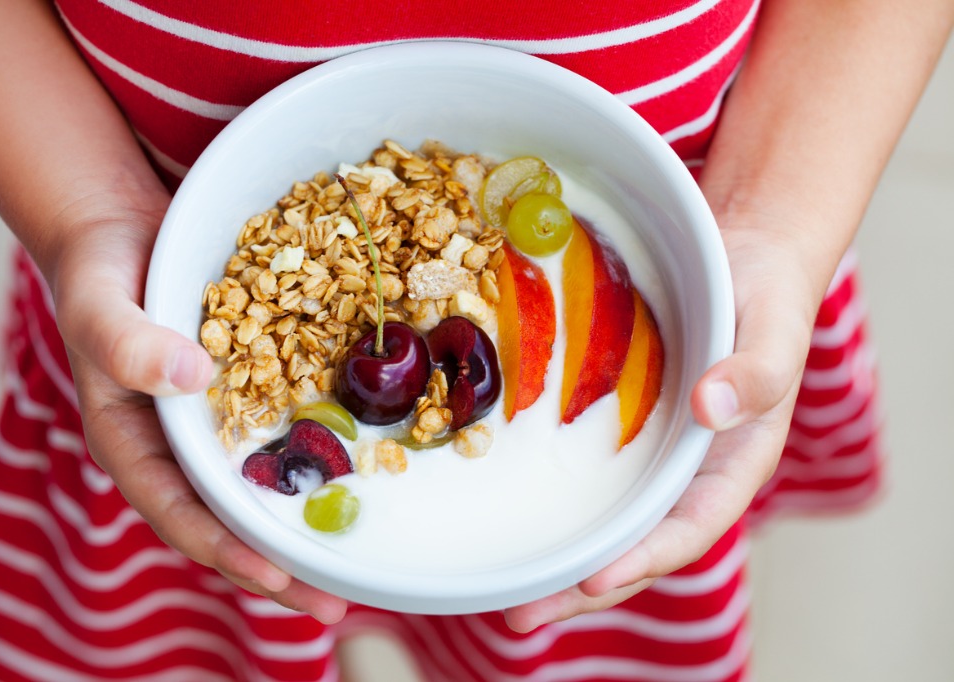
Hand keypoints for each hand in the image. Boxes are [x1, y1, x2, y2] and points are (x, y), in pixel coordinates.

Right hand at [48, 191, 348, 623]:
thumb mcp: (98, 303)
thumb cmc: (98, 275)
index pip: (179, 512)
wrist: (125, 233)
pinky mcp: (250, 394)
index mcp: (135, 443)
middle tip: (337, 601)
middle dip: (280, 564)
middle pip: (230, 519)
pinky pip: (284, 434)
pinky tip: (362, 473)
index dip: (226, 549)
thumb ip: (127, 342)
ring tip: (359, 559)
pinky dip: (316, 459)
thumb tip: (191, 380)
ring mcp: (218, 425)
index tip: (275, 576)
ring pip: (262, 487)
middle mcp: (180, 447)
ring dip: (306, 523)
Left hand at [503, 218, 821, 632]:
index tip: (595, 581)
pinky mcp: (620, 421)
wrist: (745, 252)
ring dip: (561, 555)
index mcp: (733, 461)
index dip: (644, 558)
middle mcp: (688, 468)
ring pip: (606, 516)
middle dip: (583, 584)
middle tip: (521, 616)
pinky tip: (510, 511)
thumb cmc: (768, 294)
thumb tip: (710, 409)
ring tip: (504, 592)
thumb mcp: (775, 326)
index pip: (689, 526)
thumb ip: (757, 370)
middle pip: (636, 541)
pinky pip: (588, 468)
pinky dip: (556, 498)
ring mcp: (651, 449)